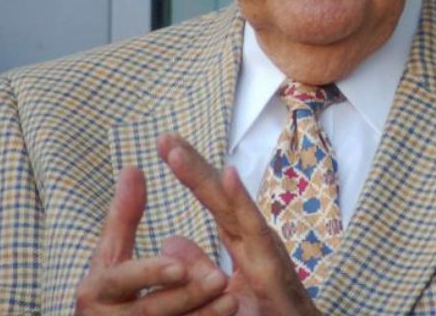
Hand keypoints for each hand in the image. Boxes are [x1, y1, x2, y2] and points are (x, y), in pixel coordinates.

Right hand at [75, 165, 233, 314]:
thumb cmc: (111, 292)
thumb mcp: (110, 256)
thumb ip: (123, 216)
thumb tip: (133, 167)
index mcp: (96, 290)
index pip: (120, 279)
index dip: (150, 273)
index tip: (179, 267)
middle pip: (149, 311)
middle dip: (186, 295)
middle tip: (220, 279)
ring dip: (201, 314)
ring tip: (231, 298)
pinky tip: (229, 313)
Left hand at [157, 132, 321, 315]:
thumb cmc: (270, 314)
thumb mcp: (225, 291)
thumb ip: (200, 266)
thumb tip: (170, 238)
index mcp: (243, 239)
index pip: (212, 199)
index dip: (191, 172)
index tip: (167, 146)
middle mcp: (254, 236)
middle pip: (219, 193)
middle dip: (192, 163)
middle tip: (164, 137)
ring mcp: (264, 246)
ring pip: (230, 204)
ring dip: (204, 176)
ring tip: (177, 153)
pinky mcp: (272, 264)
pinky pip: (255, 229)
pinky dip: (242, 199)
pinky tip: (228, 174)